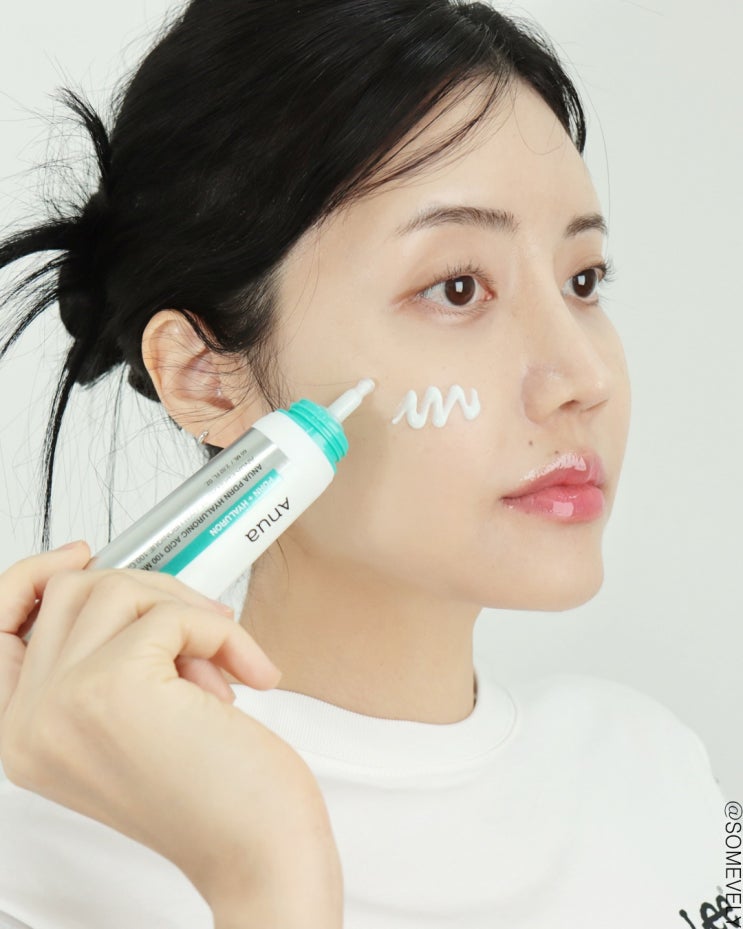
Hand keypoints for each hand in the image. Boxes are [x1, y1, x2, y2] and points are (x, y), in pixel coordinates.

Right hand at [0, 541, 342, 924]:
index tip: (81, 554)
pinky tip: (246, 675)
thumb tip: (121, 587)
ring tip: (221, 668)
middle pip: (72, 593)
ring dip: (187, 613)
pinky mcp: (112, 688)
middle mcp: (27, 724)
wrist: (258, 853)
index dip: (33, 578)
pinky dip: (221, 632)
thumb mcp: (135, 725)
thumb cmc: (216, 797)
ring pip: (118, 591)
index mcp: (23, 735)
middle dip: (152, 593)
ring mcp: (61, 705)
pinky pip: (171, 614)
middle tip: (205, 630)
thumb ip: (106, 663)